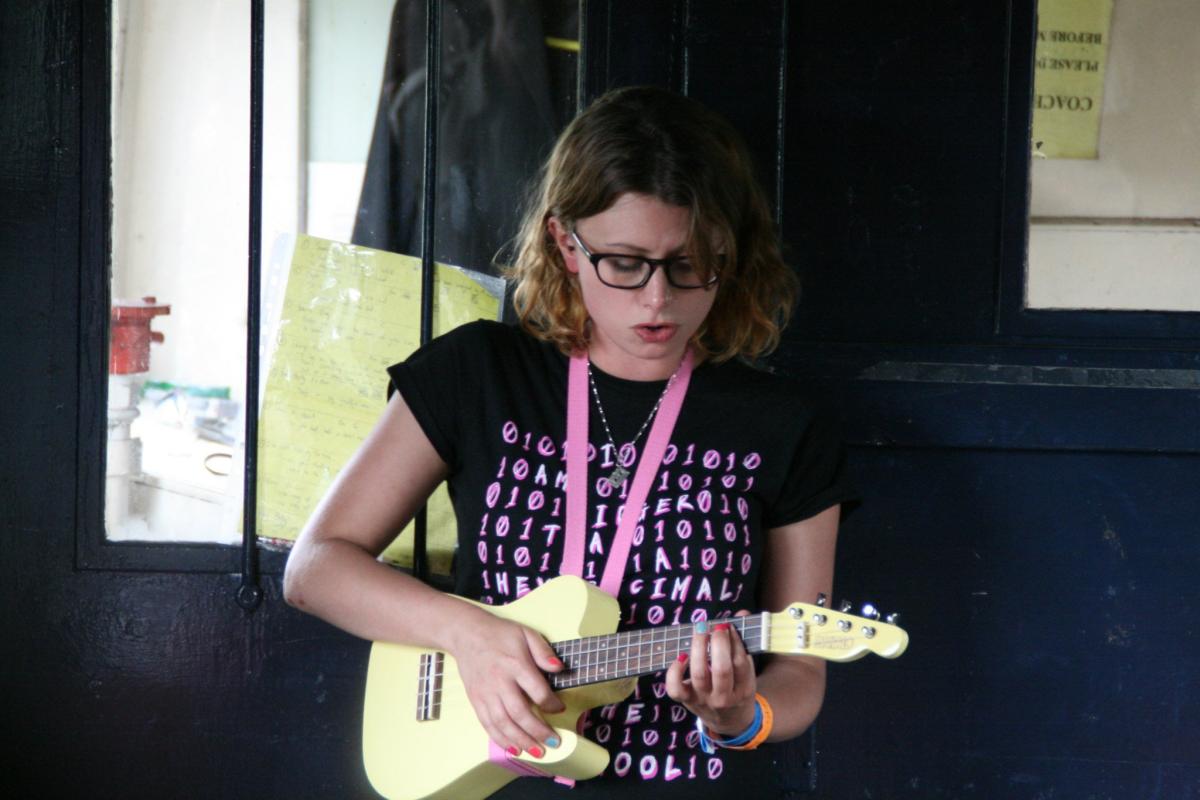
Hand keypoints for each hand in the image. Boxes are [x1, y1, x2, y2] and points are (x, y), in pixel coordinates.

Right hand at [449, 608, 565, 756]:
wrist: (465, 634)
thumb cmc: (498, 634)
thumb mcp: (526, 633)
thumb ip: (544, 652)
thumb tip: (559, 668)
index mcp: (515, 664)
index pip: (537, 691)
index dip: (552, 704)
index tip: (560, 708)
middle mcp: (499, 681)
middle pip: (520, 713)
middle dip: (538, 731)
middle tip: (554, 742)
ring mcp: (485, 693)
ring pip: (503, 724)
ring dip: (521, 741)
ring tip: (536, 752)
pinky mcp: (476, 700)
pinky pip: (488, 724)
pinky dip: (500, 739)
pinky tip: (513, 748)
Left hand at [665, 611, 757, 735]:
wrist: (729, 721)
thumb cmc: (737, 688)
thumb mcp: (747, 671)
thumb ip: (744, 642)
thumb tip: (742, 612)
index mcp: (743, 689)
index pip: (741, 663)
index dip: (735, 641)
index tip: (730, 625)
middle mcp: (724, 696)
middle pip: (721, 670)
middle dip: (719, 644)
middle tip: (717, 626)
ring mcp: (703, 699)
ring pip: (699, 675)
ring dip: (698, 649)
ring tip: (701, 630)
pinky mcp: (686, 700)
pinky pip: (675, 688)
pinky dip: (675, 671)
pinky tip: (682, 655)